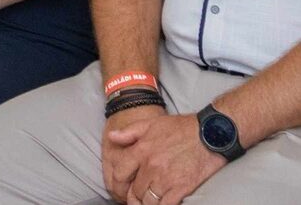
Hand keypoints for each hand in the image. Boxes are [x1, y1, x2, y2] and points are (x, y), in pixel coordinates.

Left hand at [106, 110, 224, 204]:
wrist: (209, 135)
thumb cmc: (180, 128)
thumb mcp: (150, 123)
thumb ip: (129, 132)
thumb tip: (111, 137)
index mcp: (141, 150)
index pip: (120, 173)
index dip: (118, 183)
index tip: (122, 187)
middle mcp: (151, 167)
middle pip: (134, 191)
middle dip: (133, 197)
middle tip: (136, 199)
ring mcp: (166, 179)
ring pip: (148, 201)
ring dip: (147, 204)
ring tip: (148, 202)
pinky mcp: (182, 189)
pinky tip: (162, 203)